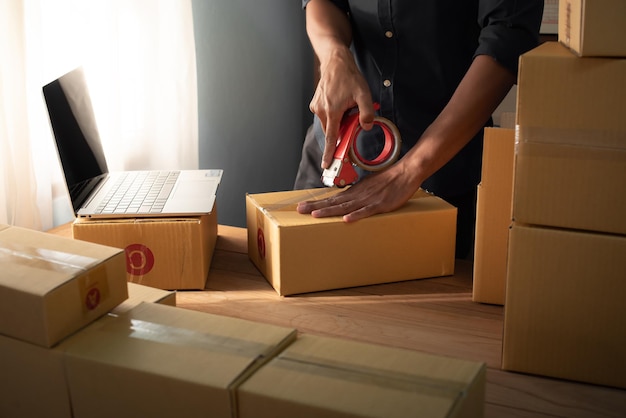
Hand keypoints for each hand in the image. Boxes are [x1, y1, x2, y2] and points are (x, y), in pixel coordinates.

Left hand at [296, 160, 419, 221]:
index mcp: (354, 192)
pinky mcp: (380, 205)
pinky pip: (366, 211)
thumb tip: (344, 201)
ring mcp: (368, 200)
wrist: (405, 172)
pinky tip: (347, 219)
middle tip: (300, 210)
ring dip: (330, 211)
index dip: (316, 202)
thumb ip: (356, 194)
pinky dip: (356, 215)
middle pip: (333, 202)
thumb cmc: (387, 180)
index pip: (331, 198)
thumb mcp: (368, 186)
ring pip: (345, 207)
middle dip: (316, 206)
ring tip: (316, 214)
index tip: (302, 206)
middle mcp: (357, 195)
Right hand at [310, 47, 374, 168]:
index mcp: (332, 111)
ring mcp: (317, 107)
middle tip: (352, 117)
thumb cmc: (349, 77)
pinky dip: (333, 115)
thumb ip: (367, 113)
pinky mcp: (315, 104)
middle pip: (332, 131)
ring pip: (329, 123)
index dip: (330, 153)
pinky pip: (325, 116)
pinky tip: (340, 102)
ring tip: (346, 105)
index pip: (331, 138)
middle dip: (341, 130)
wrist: (335, 62)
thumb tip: (366, 127)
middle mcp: (321, 110)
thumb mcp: (364, 94)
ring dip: (338, 121)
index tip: (326, 165)